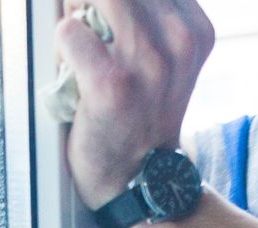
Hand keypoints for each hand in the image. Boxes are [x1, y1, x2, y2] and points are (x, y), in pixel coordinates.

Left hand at [55, 0, 214, 208]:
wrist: (139, 179)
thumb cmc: (143, 113)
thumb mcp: (168, 59)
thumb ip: (152, 19)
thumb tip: (102, 1)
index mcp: (195, 31)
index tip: (107, 13)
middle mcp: (178, 43)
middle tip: (84, 18)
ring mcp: (147, 64)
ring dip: (76, 11)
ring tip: (79, 41)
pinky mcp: (112, 85)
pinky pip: (69, 31)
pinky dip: (61, 46)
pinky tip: (72, 69)